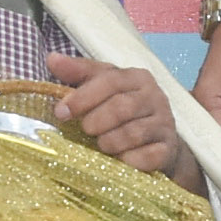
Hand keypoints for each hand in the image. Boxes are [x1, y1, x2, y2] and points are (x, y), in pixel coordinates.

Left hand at [45, 50, 186, 174]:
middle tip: (85, 130)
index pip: (110, 80)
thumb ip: (78, 73)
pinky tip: (119, 160)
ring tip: (101, 145)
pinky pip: (148, 156)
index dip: (83, 97)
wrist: (159, 141)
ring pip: (133, 133)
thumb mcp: (102, 86)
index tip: (61, 112)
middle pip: (122, 107)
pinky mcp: (168, 149)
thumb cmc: (123, 109)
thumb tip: (52, 59)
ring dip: (109, 142)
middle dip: (96, 121)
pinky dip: (129, 160)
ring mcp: (165, 124)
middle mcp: (155, 97)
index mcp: (137, 78)